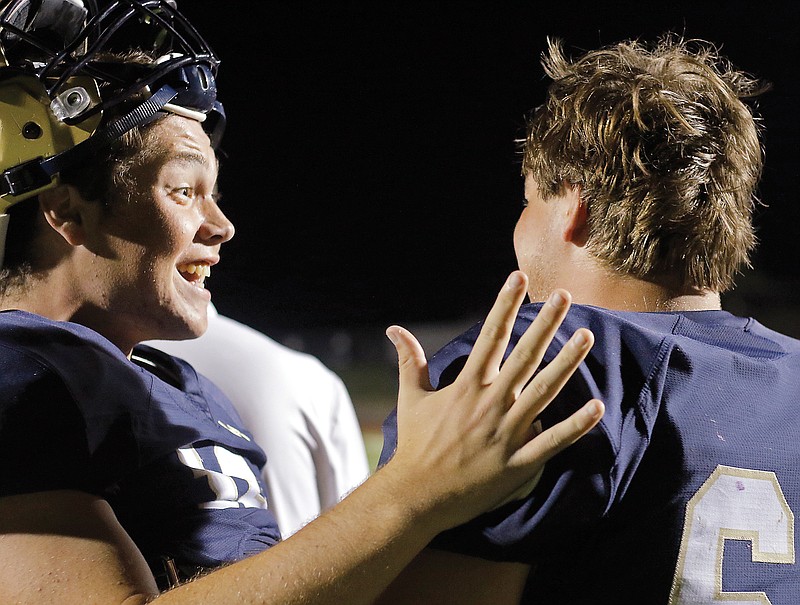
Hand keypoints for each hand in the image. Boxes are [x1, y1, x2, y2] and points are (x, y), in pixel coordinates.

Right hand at [384, 271, 603, 527]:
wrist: (417, 495)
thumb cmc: (414, 445)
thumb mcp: (410, 398)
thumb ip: (409, 361)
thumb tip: (393, 330)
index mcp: (466, 386)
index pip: (490, 336)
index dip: (505, 305)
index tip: (519, 278)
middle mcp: (489, 403)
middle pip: (524, 356)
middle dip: (546, 324)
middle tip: (565, 296)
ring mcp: (506, 433)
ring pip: (544, 391)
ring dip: (567, 363)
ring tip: (586, 336)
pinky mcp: (517, 462)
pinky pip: (552, 441)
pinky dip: (575, 426)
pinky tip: (596, 407)